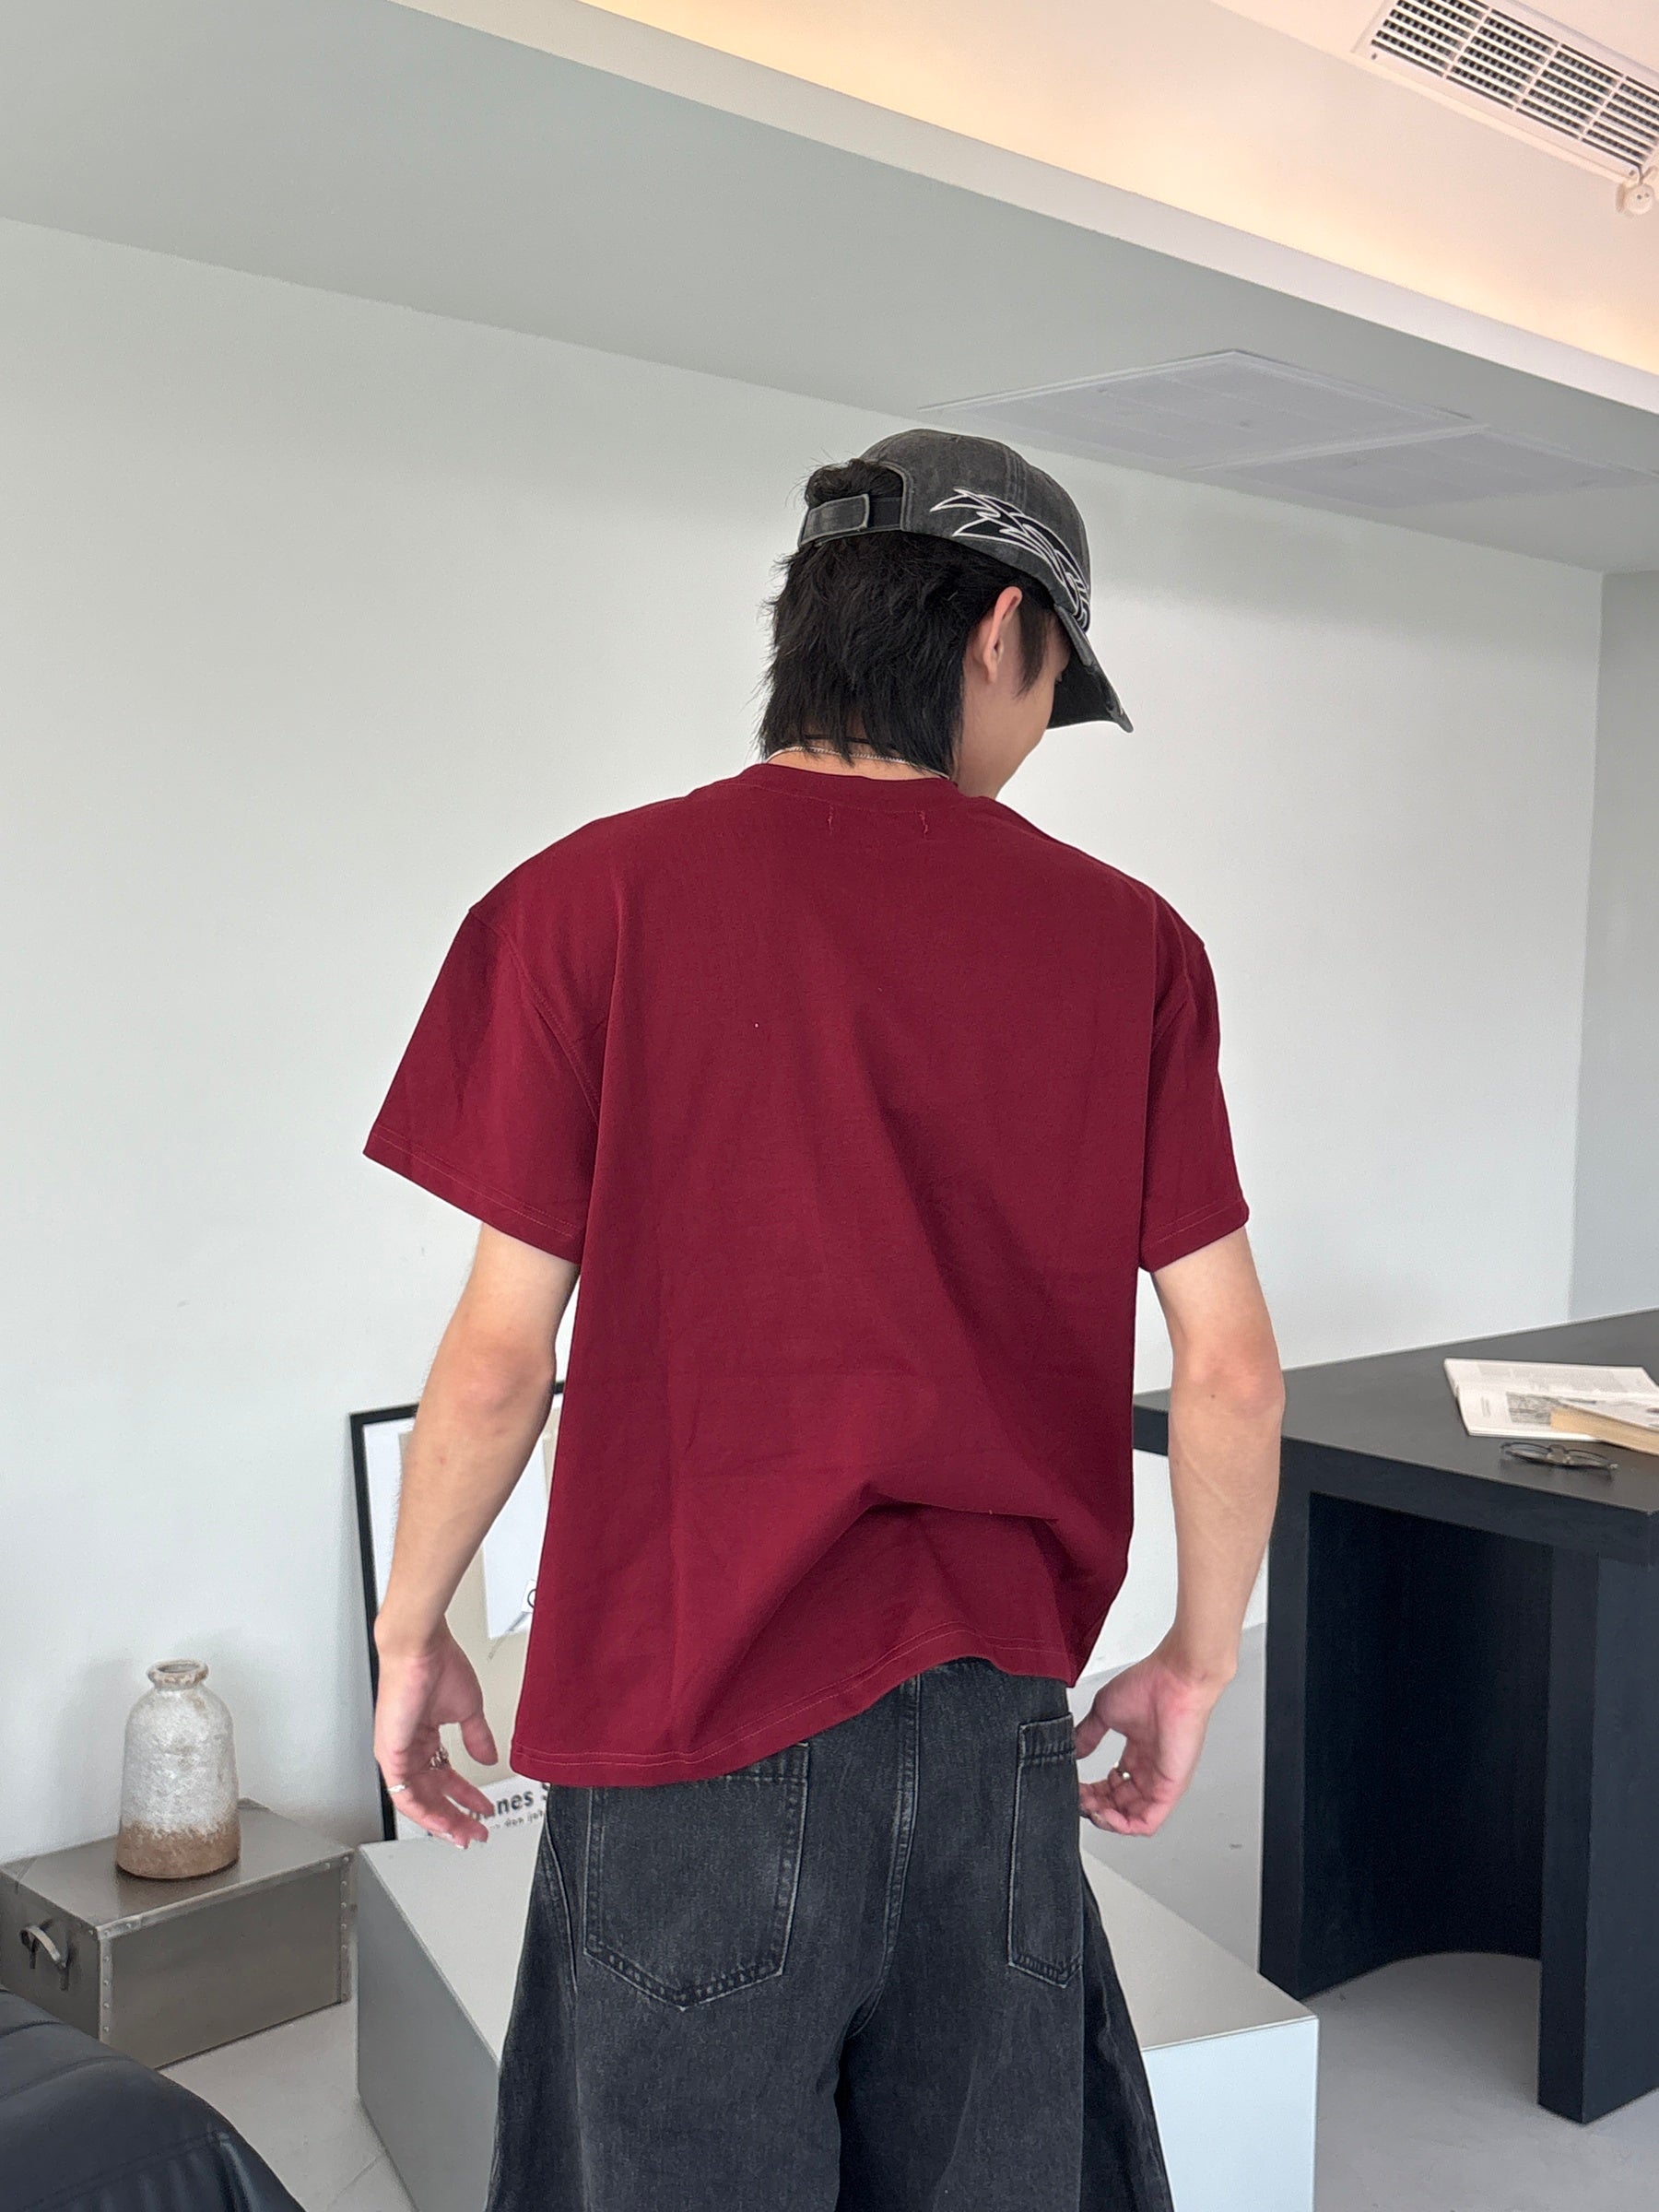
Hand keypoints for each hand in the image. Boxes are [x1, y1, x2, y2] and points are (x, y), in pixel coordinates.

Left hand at [372, 1624, 499, 1846]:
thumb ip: (477, 1737)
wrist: (421, 1648)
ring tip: (464, 1833)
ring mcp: (398, 1753)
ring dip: (443, 1820)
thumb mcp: (467, 1709)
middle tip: (475, 1832)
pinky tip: (443, 1821)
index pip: (444, 1778)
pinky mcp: (390, 1754)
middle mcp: (409, 1749)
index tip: (482, 1810)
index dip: (465, 1797)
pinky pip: (404, 1794)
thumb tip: (488, 1757)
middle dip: (457, 1816)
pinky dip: (425, 1811)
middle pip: (432, 1795)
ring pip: (418, 1801)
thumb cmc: (437, 1666)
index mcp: (424, 1737)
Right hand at [1074, 1644, 1229, 1837]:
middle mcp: (1150, 1769)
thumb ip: (1087, 1735)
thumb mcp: (1105, 1711)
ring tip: (1090, 1808)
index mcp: (1138, 1753)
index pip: (1112, 1786)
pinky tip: (1106, 1815)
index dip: (1091, 1791)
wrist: (1175, 1679)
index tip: (1075, 1786)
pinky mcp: (1170, 1788)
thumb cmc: (1151, 1685)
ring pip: (1132, 1818)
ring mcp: (1161, 1780)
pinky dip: (1124, 1825)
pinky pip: (1148, 1821)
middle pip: (1119, 1804)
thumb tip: (1072, 1751)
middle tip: (1079, 1799)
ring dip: (1107, 1819)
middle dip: (1095, 1807)